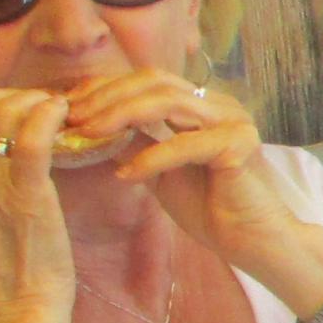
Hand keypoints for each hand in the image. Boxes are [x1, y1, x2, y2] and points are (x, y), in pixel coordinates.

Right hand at [0, 90, 76, 322]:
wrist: (12, 313)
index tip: (24, 113)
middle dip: (18, 96)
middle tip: (47, 112)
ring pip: (5, 109)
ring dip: (39, 103)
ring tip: (61, 117)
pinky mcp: (23, 194)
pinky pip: (33, 135)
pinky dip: (51, 116)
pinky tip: (65, 120)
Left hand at [63, 68, 322, 296]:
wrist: (254, 242)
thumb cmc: (212, 209)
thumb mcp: (161, 171)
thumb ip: (136, 144)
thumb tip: (91, 127)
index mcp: (204, 104)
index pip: (149, 80)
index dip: (106, 88)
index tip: (68, 107)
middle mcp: (221, 104)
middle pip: (155, 82)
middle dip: (106, 97)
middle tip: (71, 119)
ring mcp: (233, 121)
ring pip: (167, 102)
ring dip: (120, 116)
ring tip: (89, 136)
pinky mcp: (239, 146)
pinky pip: (184, 145)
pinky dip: (150, 158)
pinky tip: (125, 175)